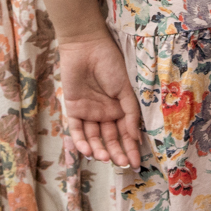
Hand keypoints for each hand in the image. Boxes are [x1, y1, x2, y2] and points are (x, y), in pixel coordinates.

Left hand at [57, 30, 141, 166]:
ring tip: (105, 158)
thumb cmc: (110, 63)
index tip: (137, 163)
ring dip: (99, 149)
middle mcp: (105, 113)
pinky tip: (88, 151)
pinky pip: (76, 130)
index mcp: (120, 108)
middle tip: (122, 163)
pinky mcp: (73, 109)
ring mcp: (89, 112)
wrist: (86, 46)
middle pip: (110, 139)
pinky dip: (81, 141)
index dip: (132, 148)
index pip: (126, 133)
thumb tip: (136, 137)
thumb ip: (130, 113)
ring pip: (94, 137)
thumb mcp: (126, 88)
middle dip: (116, 152)